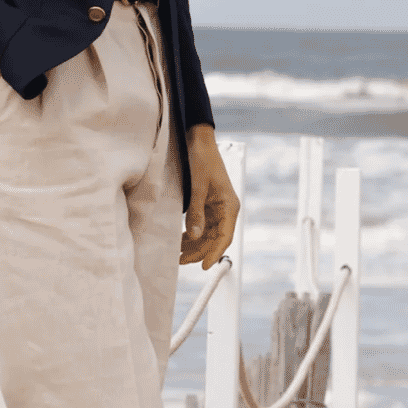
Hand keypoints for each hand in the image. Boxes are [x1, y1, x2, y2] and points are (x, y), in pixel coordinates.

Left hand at [179, 125, 239, 269]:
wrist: (199, 141)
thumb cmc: (203, 159)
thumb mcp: (198, 187)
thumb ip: (196, 212)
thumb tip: (196, 236)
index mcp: (229, 206)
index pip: (225, 237)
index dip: (214, 253)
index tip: (204, 266)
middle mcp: (225, 210)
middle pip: (215, 239)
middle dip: (200, 251)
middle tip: (182, 261)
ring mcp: (216, 208)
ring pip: (207, 234)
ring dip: (194, 245)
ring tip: (178, 254)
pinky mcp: (206, 205)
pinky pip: (201, 225)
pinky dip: (191, 234)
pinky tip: (181, 240)